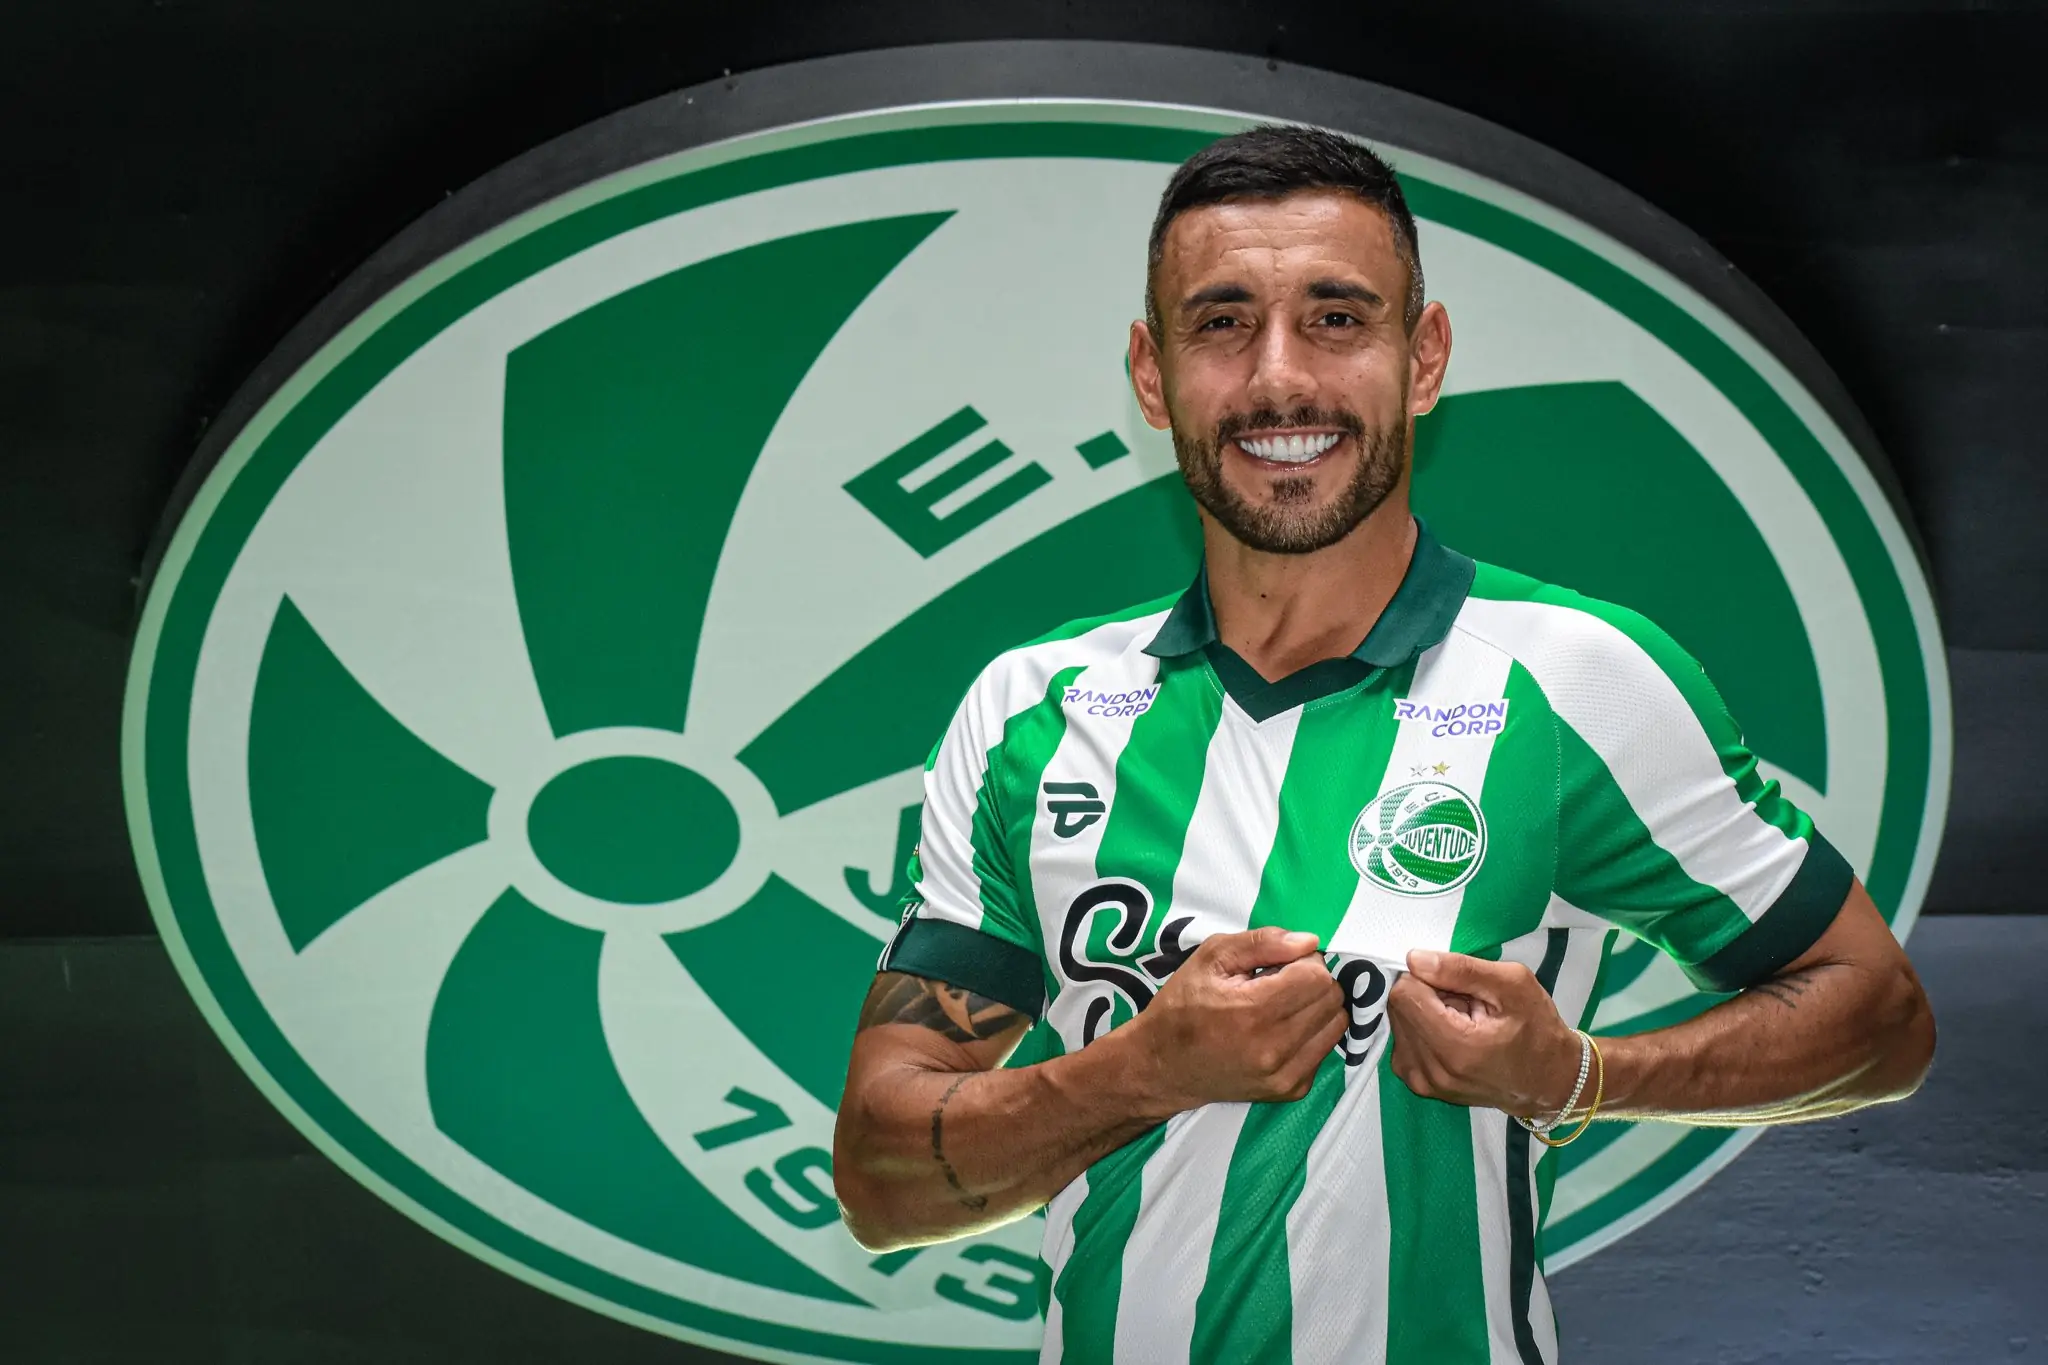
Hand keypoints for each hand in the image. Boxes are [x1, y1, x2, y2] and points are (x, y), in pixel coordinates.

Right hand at [1119, 926, 1348, 1113]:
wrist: (1162, 1066)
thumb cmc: (1182, 1006)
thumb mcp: (1211, 958)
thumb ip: (1262, 942)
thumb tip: (1310, 942)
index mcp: (1254, 1011)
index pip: (1317, 975)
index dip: (1302, 960)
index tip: (1278, 964)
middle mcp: (1275, 1048)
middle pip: (1331, 998)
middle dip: (1312, 981)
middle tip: (1279, 982)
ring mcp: (1286, 1075)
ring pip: (1336, 1024)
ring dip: (1317, 1007)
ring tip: (1282, 1006)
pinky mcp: (1291, 1090)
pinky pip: (1325, 1049)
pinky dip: (1311, 1033)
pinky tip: (1281, 1030)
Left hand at [1387, 949, 1582, 1117]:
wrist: (1548, 1082)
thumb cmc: (1537, 1030)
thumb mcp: (1513, 985)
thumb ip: (1461, 969)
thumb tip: (1414, 959)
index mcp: (1454, 1047)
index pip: (1405, 994)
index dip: (1427, 978)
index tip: (1456, 984)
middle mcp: (1429, 1070)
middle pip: (1398, 1008)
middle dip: (1426, 995)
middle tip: (1464, 1003)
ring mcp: (1421, 1081)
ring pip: (1398, 1022)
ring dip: (1424, 1013)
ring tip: (1462, 1020)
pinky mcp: (1418, 1085)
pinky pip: (1403, 1041)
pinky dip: (1423, 1031)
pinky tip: (1452, 1034)